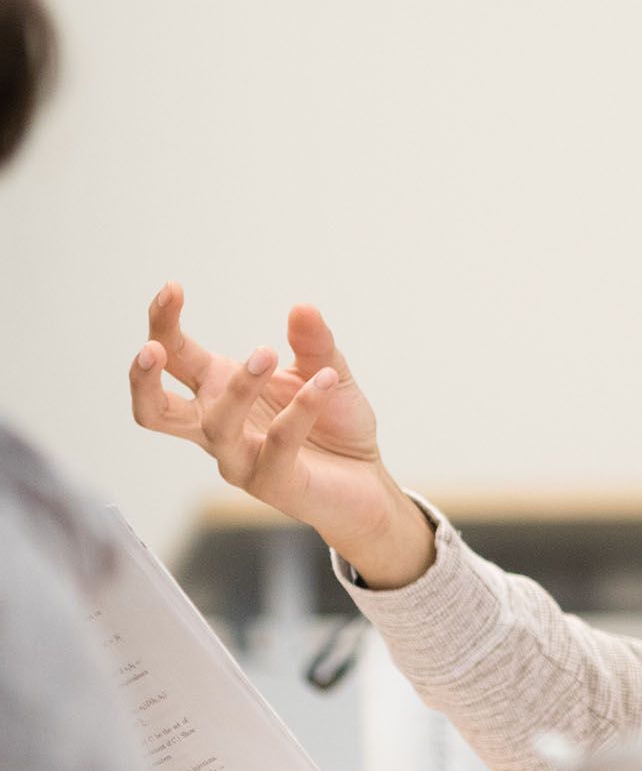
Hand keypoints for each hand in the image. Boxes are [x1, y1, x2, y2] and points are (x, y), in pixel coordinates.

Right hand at [128, 282, 434, 586]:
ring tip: (267, 351)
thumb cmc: (336, 426)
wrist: (368, 480)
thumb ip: (314, 342)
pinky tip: (325, 382)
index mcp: (220, 391)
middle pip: (156, 410)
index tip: (172, 288)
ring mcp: (240, 459)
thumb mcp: (329, 371)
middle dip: (145, 379)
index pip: (175, 357)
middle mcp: (219, 427)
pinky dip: (300, 409)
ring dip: (239, 385)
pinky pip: (277, 443)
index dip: (163, 324)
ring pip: (216, 425)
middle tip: (154, 347)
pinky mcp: (272, 482)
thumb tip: (302, 307)